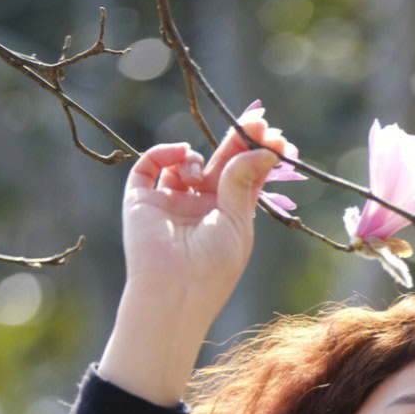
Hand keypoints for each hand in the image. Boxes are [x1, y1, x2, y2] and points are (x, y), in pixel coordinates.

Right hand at [121, 118, 282, 297]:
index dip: (256, 154)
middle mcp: (199, 208)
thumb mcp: (236, 221)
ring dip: (196, 160)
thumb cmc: (213, 265)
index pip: (243, 177)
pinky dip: (163, 153)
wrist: (174, 290)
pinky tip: (180, 154)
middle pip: (219, 165)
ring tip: (200, 175)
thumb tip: (263, 148)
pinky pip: (148, 167)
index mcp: (227, 217)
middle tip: (256, 122)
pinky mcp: (141, 201)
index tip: (273, 135)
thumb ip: (243, 180)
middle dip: (237, 142)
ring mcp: (170, 203)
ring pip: (185, 164)